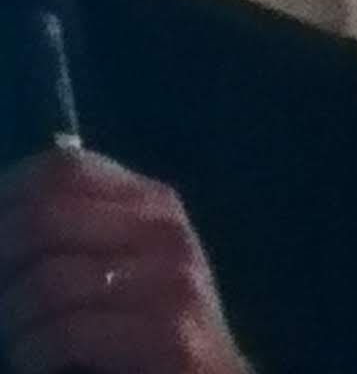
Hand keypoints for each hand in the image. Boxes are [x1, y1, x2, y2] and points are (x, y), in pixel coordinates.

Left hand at [0, 150, 247, 373]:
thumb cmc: (150, 332)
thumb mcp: (121, 269)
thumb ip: (79, 236)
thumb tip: (6, 220)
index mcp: (151, 203)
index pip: (63, 169)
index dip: (9, 197)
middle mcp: (165, 231)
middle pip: (46, 219)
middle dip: (2, 259)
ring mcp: (172, 282)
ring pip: (49, 282)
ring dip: (14, 320)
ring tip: (17, 340)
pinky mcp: (172, 338)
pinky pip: (68, 332)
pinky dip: (34, 352)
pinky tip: (37, 362)